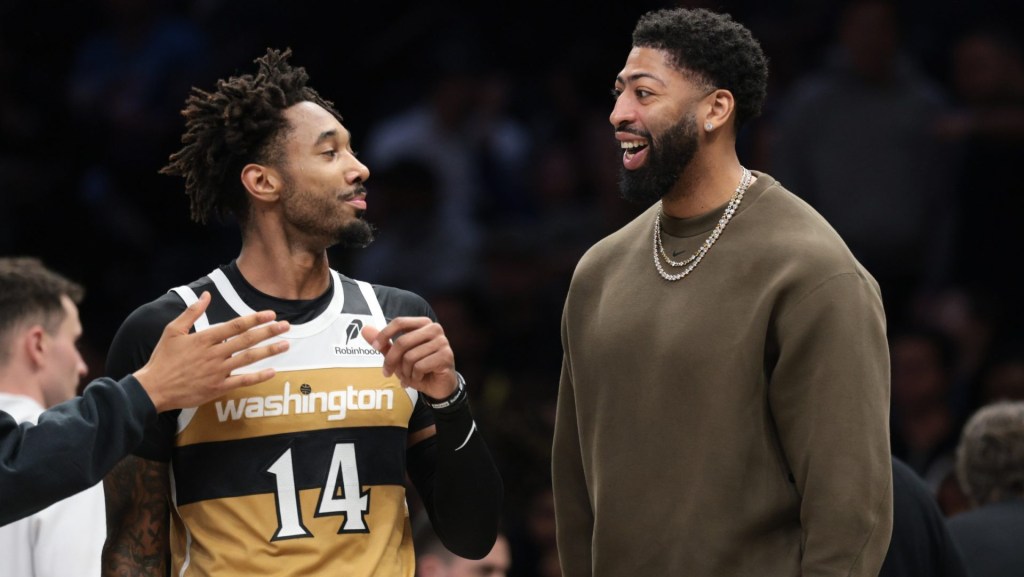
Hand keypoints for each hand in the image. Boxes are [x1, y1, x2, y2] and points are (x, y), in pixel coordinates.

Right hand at [133, 291, 289, 411]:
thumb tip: (206, 295)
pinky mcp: (218, 388)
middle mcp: (214, 354)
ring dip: (269, 351)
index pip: (235, 326)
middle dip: (269, 331)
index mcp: (204, 338)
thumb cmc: (163, 359)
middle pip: (247, 340)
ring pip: (249, 358)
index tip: (270, 314)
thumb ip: (192, 312)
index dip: (255, 319)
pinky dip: (259, 376)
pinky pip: (242, 381)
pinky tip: (273, 371)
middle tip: (286, 326)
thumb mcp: (173, 331)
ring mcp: (217, 371)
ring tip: (285, 344)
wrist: (153, 388)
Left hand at [362, 317, 456, 399]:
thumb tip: (364, 329)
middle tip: (387, 372)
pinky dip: (415, 377)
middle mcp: (434, 329)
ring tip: (409, 376)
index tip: (374, 346)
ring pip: (410, 357)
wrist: (439, 385)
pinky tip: (419, 378)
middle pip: (402, 342)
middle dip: (391, 360)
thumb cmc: (419, 368)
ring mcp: (442, 342)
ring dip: (405, 372)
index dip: (384, 334)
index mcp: (423, 323)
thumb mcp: (399, 356)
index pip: (399, 322)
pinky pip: (420, 366)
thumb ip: (384, 343)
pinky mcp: (446, 356)